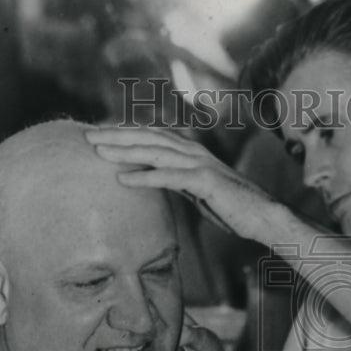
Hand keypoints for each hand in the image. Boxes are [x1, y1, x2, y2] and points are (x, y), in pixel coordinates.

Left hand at [85, 126, 282, 243]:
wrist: (263, 217)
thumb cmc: (233, 208)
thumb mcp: (198, 190)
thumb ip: (178, 179)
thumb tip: (156, 178)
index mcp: (191, 152)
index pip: (151, 136)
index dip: (124, 133)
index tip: (98, 135)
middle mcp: (194, 152)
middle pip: (148, 137)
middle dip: (116, 136)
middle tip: (86, 135)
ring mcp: (200, 165)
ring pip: (155, 152)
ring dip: (124, 151)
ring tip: (97, 152)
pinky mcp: (205, 182)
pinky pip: (169, 177)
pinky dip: (145, 177)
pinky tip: (122, 179)